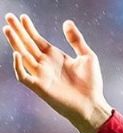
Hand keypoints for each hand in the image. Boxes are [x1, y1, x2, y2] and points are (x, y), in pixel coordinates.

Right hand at [3, 14, 111, 132]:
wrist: (93, 105)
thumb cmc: (91, 84)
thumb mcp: (87, 57)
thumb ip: (76, 40)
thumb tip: (67, 22)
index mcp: (54, 57)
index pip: (37, 40)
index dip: (29, 28)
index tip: (23, 16)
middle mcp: (45, 64)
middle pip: (27, 44)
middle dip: (17, 31)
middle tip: (8, 16)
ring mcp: (41, 75)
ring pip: (22, 56)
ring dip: (15, 43)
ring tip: (8, 29)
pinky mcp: (40, 87)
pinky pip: (24, 76)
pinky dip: (19, 66)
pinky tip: (18, 54)